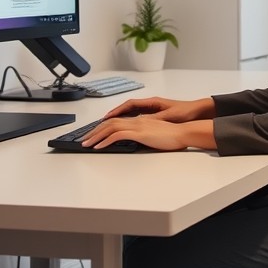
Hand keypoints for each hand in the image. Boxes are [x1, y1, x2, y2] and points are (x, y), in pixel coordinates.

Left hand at [79, 115, 213, 150]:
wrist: (184, 133)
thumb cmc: (174, 136)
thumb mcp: (155, 135)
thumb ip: (144, 136)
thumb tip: (134, 142)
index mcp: (140, 120)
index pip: (117, 121)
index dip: (103, 127)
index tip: (94, 134)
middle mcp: (136, 120)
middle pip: (110, 123)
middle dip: (94, 131)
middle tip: (84, 140)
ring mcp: (137, 126)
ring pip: (110, 127)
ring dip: (96, 136)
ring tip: (86, 144)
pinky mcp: (139, 133)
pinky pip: (117, 135)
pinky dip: (106, 140)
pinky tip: (98, 147)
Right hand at [102, 95, 214, 122]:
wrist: (198, 112)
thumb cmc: (185, 112)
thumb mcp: (169, 116)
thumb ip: (154, 119)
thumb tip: (140, 122)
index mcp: (152, 102)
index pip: (129, 105)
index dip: (117, 111)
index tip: (107, 117)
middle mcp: (151, 104)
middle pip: (127, 108)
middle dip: (114, 115)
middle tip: (102, 123)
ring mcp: (153, 110)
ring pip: (132, 113)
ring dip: (121, 119)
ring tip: (108, 126)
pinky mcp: (156, 116)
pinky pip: (138, 117)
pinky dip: (130, 122)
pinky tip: (125, 128)